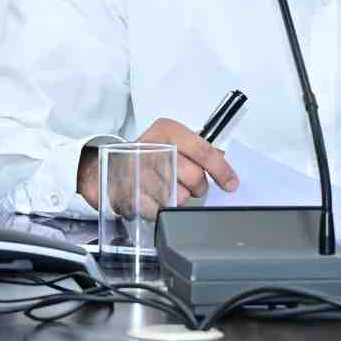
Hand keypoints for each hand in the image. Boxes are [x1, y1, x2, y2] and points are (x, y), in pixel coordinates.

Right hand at [76, 118, 237, 209]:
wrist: (109, 168)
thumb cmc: (146, 155)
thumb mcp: (172, 142)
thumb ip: (199, 150)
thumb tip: (225, 161)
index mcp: (167, 130)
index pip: (203, 150)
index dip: (222, 170)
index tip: (231, 183)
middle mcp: (152, 146)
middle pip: (194, 177)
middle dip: (198, 188)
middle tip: (189, 186)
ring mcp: (139, 170)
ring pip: (179, 197)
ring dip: (177, 198)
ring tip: (164, 189)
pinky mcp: (129, 192)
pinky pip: (160, 210)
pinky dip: (160, 209)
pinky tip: (153, 198)